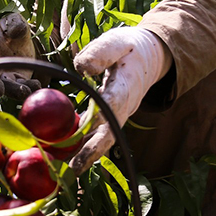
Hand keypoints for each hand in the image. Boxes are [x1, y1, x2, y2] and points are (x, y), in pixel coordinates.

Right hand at [0, 13, 42, 98]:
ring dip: (14, 91)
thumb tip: (14, 32)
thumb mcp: (15, 20)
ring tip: (25, 91)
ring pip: (5, 87)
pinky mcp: (15, 81)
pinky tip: (36, 86)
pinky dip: (27, 90)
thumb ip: (15, 23)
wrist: (21, 42)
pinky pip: (19, 89)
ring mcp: (2, 75)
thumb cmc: (13, 28)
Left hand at [69, 27, 171, 174]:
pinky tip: (63, 161)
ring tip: (63, 174)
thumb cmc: (131, 48)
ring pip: (103, 140)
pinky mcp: (112, 120)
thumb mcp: (119, 41)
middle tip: (73, 169)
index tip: (88, 127)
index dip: (102, 114)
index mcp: (127, 85)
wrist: (151, 59)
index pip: (115, 101)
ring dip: (84, 157)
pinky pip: (98, 137)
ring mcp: (119, 116)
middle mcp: (125, 106)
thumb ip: (101, 51)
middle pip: (110, 133)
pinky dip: (83, 150)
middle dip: (92, 152)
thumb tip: (81, 67)